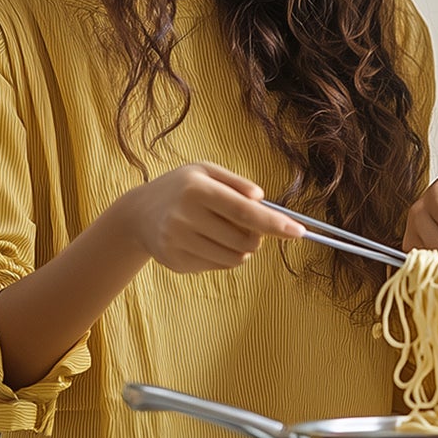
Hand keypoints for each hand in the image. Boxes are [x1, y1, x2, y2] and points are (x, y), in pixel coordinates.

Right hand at [112, 162, 304, 274]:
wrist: (137, 214)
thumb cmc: (180, 188)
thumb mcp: (205, 171)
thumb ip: (236, 183)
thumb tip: (262, 198)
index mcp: (196, 189)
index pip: (244, 211)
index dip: (275, 223)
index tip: (299, 232)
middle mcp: (185, 216)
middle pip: (244, 240)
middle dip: (258, 237)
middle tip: (251, 226)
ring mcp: (178, 242)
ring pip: (234, 258)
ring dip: (244, 249)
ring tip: (229, 232)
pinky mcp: (175, 262)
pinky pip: (218, 266)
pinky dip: (224, 256)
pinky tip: (209, 241)